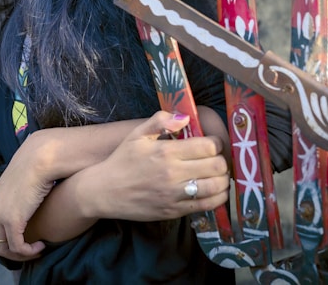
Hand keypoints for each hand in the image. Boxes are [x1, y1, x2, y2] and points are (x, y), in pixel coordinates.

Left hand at [0, 133, 51, 260]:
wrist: (41, 158)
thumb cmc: (39, 166)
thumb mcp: (25, 181)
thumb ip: (23, 191)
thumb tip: (32, 196)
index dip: (8, 239)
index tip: (26, 240)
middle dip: (10, 252)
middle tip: (29, 251)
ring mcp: (0, 214)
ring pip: (2, 248)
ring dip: (19, 254)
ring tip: (36, 250)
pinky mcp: (12, 220)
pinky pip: (17, 246)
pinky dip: (28, 251)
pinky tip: (41, 246)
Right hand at [79, 110, 229, 221]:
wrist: (104, 191)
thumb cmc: (122, 160)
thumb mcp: (137, 135)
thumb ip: (160, 121)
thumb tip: (184, 117)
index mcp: (166, 151)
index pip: (209, 146)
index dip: (216, 143)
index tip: (212, 143)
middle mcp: (173, 173)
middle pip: (217, 166)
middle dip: (222, 161)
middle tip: (215, 159)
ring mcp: (175, 195)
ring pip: (216, 187)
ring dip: (223, 180)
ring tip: (217, 175)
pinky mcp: (175, 211)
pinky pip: (207, 206)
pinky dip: (217, 197)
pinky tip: (214, 191)